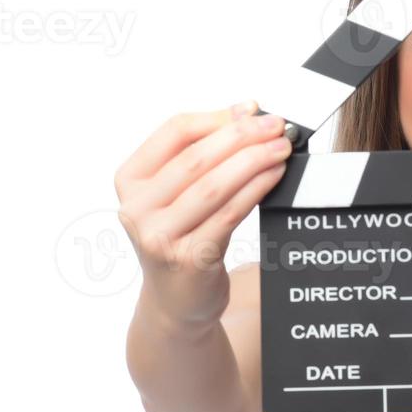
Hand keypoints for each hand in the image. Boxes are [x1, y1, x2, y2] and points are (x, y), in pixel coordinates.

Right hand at [113, 101, 292, 325]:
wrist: (176, 302)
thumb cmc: (181, 238)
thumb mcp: (177, 195)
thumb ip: (201, 156)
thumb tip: (244, 113)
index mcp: (131, 180)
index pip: (174, 132)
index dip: (217, 117)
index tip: (251, 109)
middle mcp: (137, 208)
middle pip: (196, 158)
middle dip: (242, 136)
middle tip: (276, 126)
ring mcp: (159, 236)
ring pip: (214, 185)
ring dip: (254, 161)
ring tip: (280, 148)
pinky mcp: (188, 258)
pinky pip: (229, 214)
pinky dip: (255, 190)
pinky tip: (274, 176)